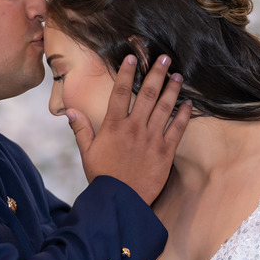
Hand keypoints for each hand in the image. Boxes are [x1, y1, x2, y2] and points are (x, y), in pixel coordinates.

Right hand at [67, 54, 191, 204]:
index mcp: (114, 126)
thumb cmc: (102, 177)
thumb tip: (70, 111)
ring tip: (177, 75)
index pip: (121, 93)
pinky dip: (183, 115)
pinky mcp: (165, 152)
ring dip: (172, 89)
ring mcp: (151, 139)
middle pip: (147, 94)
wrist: (120, 200)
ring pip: (164, 108)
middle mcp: (134, 128)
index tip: (132, 58)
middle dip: (156, 74)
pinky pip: (177, 129)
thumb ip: (81, 130)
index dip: (126, 73)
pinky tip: (189, 103)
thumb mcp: (87, 152)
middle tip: (164, 58)